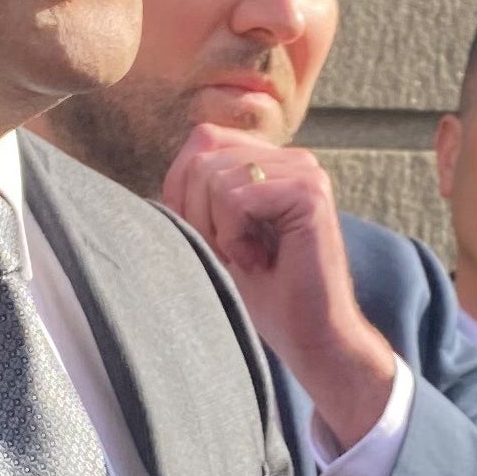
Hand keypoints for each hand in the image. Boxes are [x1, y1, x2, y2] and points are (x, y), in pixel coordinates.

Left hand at [160, 126, 397, 452]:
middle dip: (199, 215)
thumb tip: (166, 173)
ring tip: (251, 258)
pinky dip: (234, 238)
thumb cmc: (261, 292)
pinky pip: (236, 199)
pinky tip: (261, 261)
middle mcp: (292, 158)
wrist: (310, 336)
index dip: (186, 188)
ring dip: (218, 231)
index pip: (203, 139)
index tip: (214, 237)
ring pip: (215, 178)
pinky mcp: (310, 192)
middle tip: (234, 253)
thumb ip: (197, 192)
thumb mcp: (214, 233)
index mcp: (272, 160)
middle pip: (202, 158)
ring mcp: (305, 171)